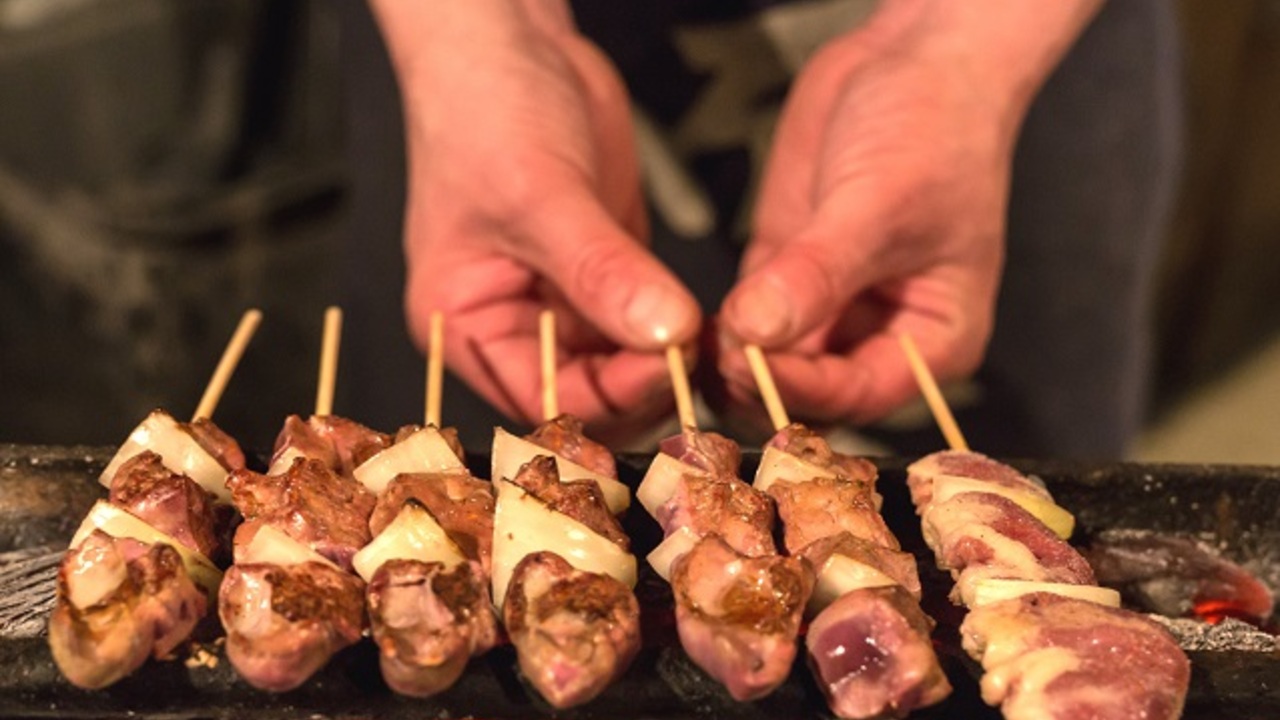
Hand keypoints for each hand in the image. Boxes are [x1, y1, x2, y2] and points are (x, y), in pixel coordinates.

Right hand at [374, 2, 700, 437]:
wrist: (512, 43)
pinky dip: (676, 329)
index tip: (665, 369)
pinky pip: (646, 324)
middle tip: (698, 360)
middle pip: (588, 395)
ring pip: (624, 367)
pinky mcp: (605, 276)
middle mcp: (512, 327)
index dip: (605, 397)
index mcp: (466, 327)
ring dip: (666, 362)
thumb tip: (664, 333)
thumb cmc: (483, 111)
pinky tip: (708, 323)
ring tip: (710, 343)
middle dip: (642, 386)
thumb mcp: (541, 195)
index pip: (541, 397)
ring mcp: (562, 303)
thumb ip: (601, 270)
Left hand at [714, 0, 1098, 430]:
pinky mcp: (784, 275)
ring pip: (768, 365)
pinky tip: (686, 318)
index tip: (748, 364)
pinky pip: (745, 323)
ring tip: (691, 340)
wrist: (910, 60)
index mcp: (930, 341)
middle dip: (758, 382)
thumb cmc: (932, 131)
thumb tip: (757, 333)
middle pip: (809, 393)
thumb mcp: (876, 205)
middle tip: (708, 356)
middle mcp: (878, 337)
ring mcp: (826, 308)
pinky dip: (718, 327)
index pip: (858, 394)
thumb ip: (816, 274)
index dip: (802, 390)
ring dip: (731, 360)